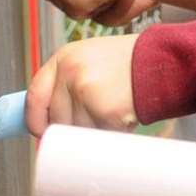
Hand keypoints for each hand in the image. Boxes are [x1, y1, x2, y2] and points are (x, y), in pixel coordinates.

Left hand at [26, 33, 141, 134]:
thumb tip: (48, 121)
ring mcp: (86, 91)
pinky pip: (98, 137)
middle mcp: (70, 72)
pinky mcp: (105, 111)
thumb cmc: (129, 63)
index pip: (34, 97)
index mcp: (63, 58)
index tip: (42, 132)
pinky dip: (111, 134)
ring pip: (77, 133)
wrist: (162, 60)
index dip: (36, 120)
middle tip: (93, 122)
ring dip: (94, 132)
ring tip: (112, 112)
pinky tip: (123, 116)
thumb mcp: (91, 60)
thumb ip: (67, 83)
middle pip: (56, 121)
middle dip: (73, 130)